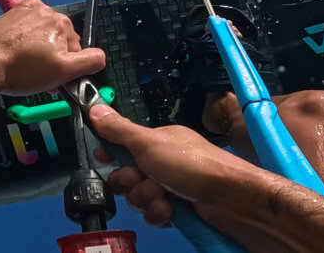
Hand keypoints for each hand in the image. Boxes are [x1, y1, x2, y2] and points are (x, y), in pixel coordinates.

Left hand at [0, 0, 105, 96]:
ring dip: (39, 50)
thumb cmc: (23, 70)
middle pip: (60, 39)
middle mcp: (46, 10)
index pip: (77, 49)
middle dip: (53, 58)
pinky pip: (26, 28)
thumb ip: (90, 62)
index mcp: (63, 22)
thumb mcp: (63, 72)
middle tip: (37, 77)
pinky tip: (16, 53)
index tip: (53, 80)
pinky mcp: (9, 15)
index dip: (67, 68)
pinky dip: (25, 40)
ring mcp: (25, 10)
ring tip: (24, 68)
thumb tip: (100, 57)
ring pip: (42, 34)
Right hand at [88, 104, 264, 227]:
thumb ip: (120, 130)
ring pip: (139, 197)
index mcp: (159, 142)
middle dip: (132, 181)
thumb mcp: (150, 142)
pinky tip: (171, 211)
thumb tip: (95, 108)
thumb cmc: (190, 163)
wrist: (227, 198)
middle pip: (128, 175)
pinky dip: (160, 214)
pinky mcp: (178, 209)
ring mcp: (172, 187)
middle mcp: (165, 162)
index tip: (103, 157)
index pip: (124, 145)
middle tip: (144, 178)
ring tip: (164, 196)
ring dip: (147, 199)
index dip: (112, 153)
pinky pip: (154, 214)